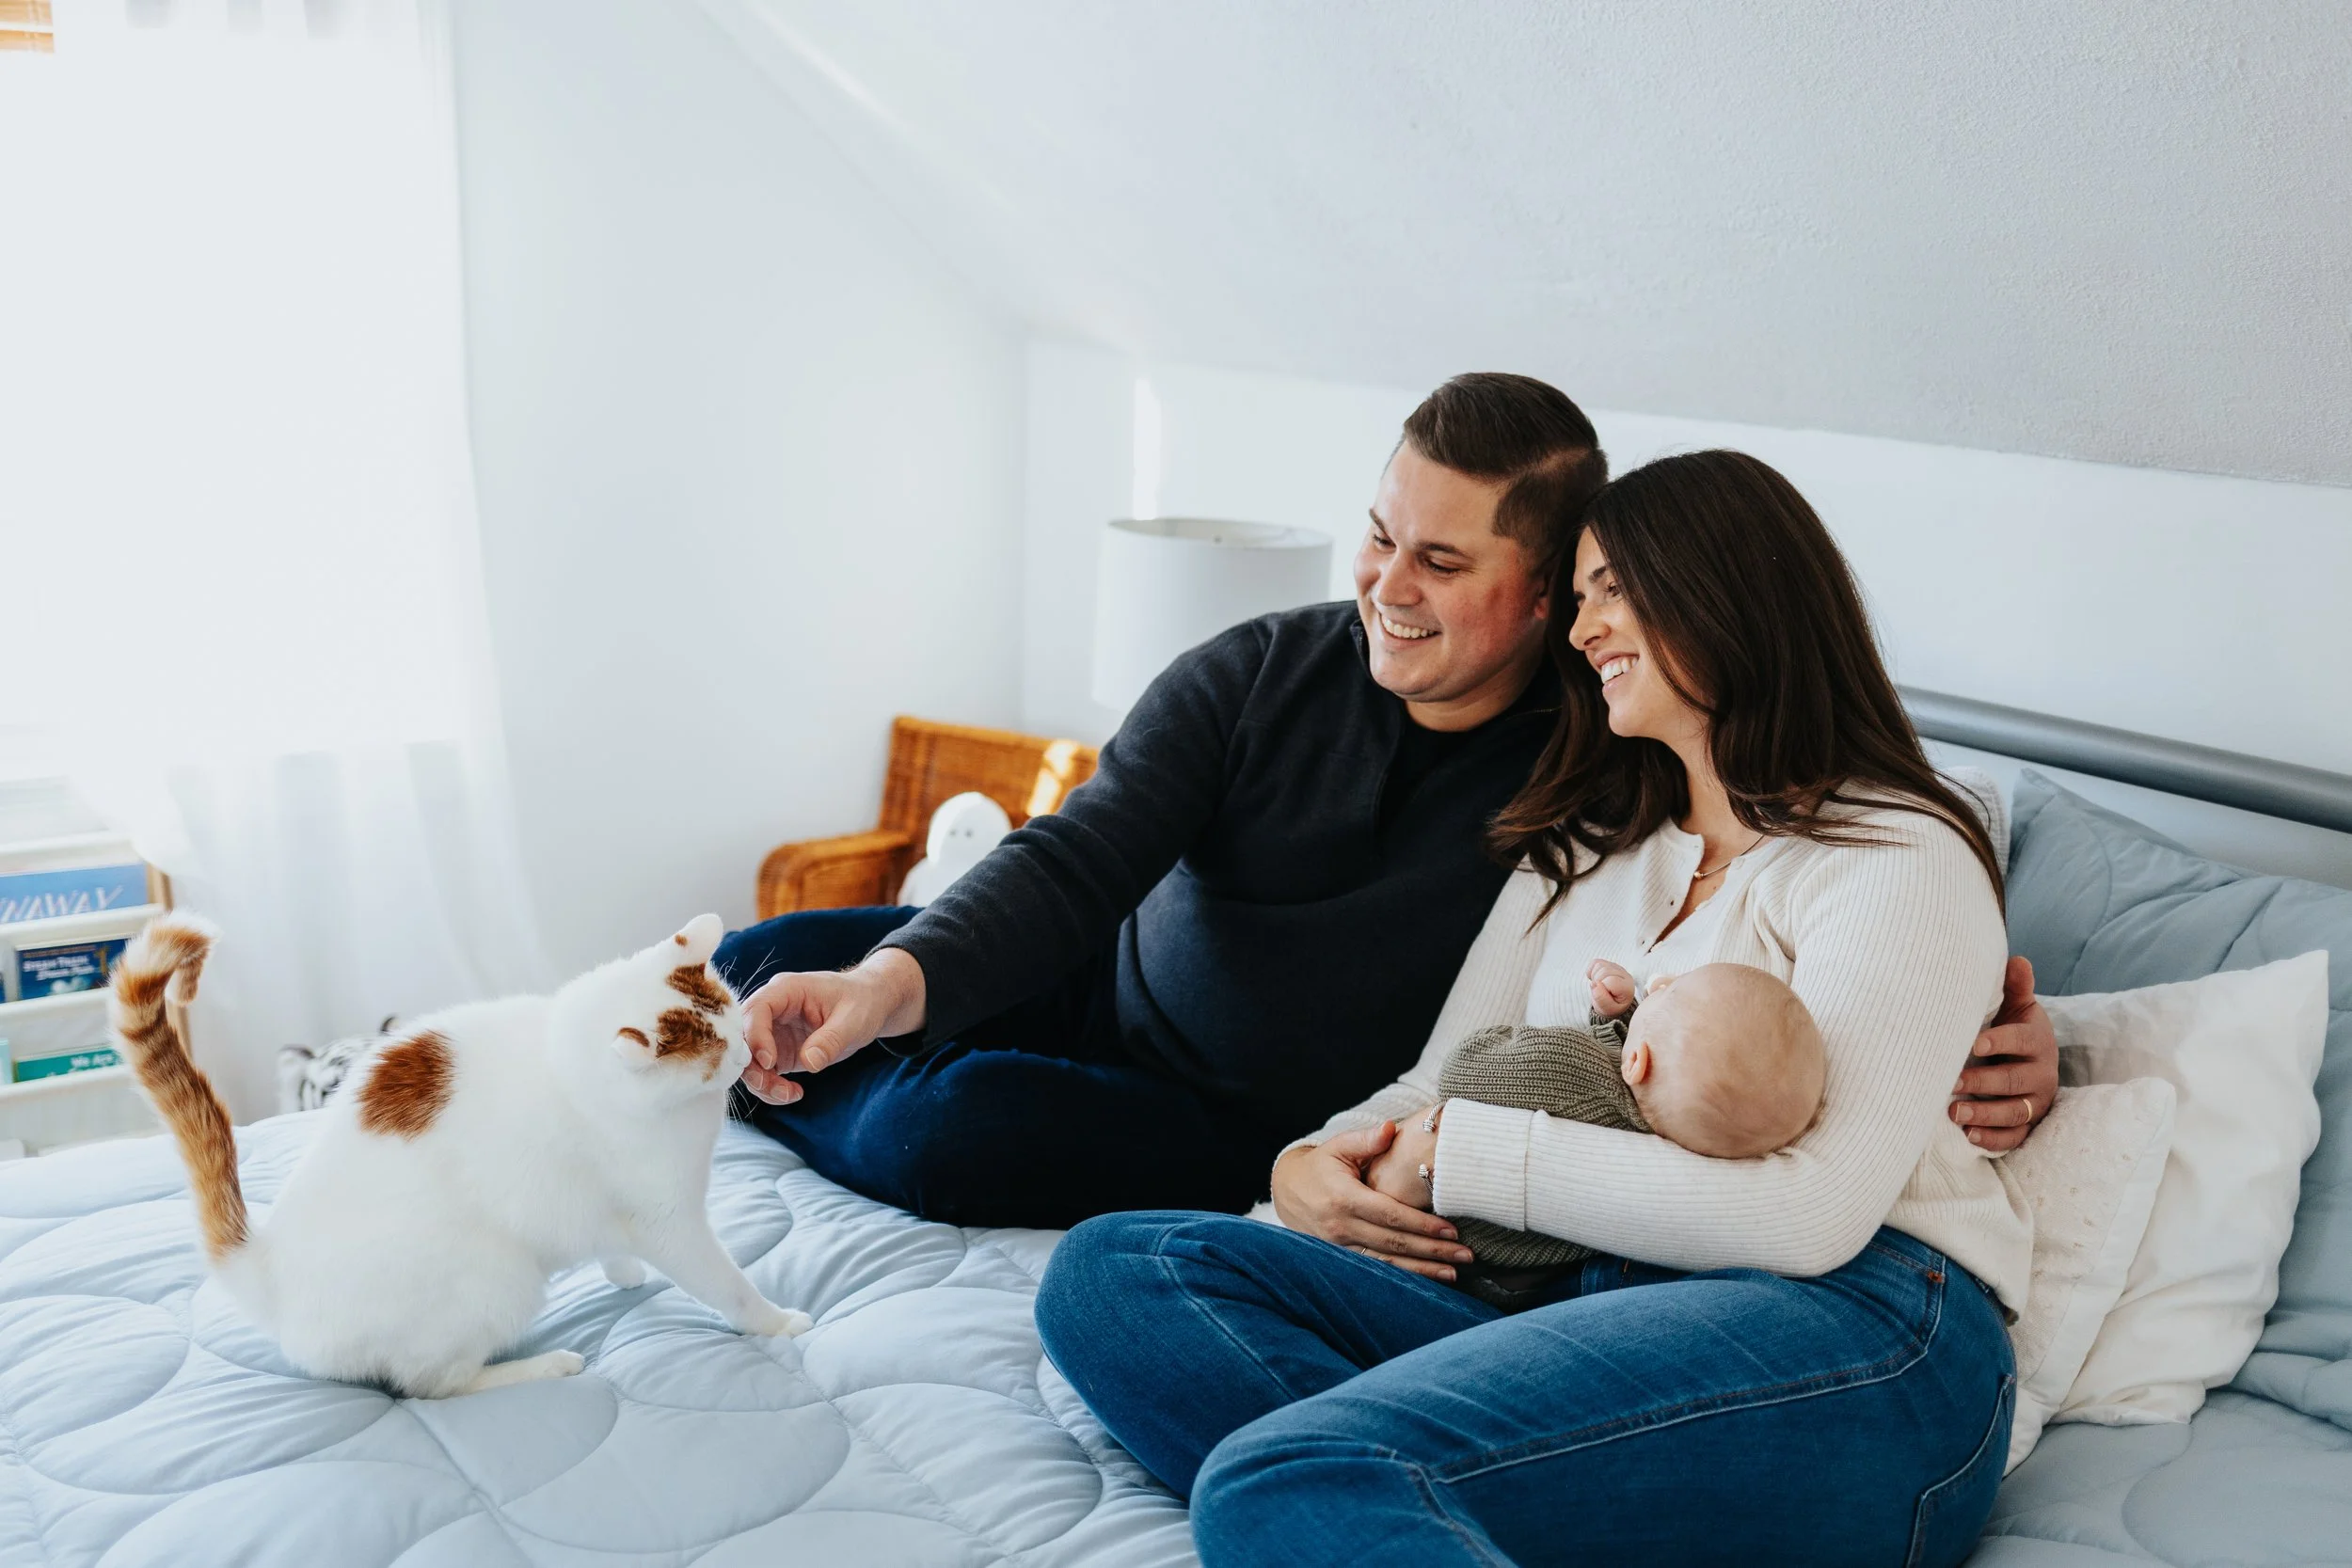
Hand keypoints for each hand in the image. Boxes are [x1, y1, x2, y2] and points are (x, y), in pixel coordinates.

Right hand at [739, 948, 926, 1104]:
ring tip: (789, 1095)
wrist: (871, 1005)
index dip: (756, 1037)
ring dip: (762, 1083)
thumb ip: (831, 1039)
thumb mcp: (854, 1019)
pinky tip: (794, 1093)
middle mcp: (773, 1010)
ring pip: (749, 1060)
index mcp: (786, 990)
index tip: (770, 1063)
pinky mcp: (779, 1051)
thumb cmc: (863, 1002)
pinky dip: (771, 1087)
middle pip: (743, 1038)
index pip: (756, 1010)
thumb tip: (810, 1062)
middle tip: (774, 1087)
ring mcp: (773, 1031)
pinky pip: (763, 1072)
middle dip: (752, 1067)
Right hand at [1270, 1124, 1473, 1282]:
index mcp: (1344, 1198)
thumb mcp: (1338, 1147)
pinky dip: (1403, 1276)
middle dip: (1432, 1251)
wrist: (1288, 1192)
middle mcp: (1341, 1227)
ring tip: (1454, 1273)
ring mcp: (1340, 1247)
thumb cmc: (1320, 1165)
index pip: (1390, 1215)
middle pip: (1394, 1244)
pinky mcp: (1342, 1258)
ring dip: (1422, 1270)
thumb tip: (1390, 1129)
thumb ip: (1366, 1140)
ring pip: (1387, 1264)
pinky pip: (1376, 1270)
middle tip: (1466, 1255)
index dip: (1422, 1225)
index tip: (1451, 1230)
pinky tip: (1427, 1279)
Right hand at [1587, 959, 1638, 1018]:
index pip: (1612, 981)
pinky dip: (1591, 971)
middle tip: (1600, 992)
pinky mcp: (1608, 964)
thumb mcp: (1609, 1010)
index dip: (1602, 988)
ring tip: (1599, 986)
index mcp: (1627, 987)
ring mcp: (1616, 968)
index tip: (1603, 996)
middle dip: (1597, 982)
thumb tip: (1594, 984)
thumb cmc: (1612, 1006)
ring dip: (1594, 977)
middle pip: (1604, 971)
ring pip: (1599, 965)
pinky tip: (1596, 980)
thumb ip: (1602, 1000)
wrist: (1614, 1002)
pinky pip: (1595, 962)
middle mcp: (1624, 975)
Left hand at [1949, 955, 2058, 1151]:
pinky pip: (2015, 1137)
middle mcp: (2041, 1073)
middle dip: (1983, 1083)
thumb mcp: (2016, 1007)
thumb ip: (2015, 986)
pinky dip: (1993, 1139)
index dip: (2000, 1042)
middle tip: (1951, 1083)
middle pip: (2014, 1080)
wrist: (2028, 1059)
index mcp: (2037, 1041)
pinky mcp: (2027, 1123)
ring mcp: (2035, 1101)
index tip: (1974, 1044)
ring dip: (1984, 1115)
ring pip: (2014, 1112)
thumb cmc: (2012, 1029)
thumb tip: (2016, 959)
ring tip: (1953, 1113)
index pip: (2021, 1040)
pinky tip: (1969, 1136)